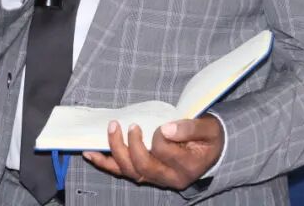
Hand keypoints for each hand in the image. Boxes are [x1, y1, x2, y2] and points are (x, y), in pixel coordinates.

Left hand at [83, 117, 224, 190]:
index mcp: (187, 166)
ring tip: (111, 129)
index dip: (159, 135)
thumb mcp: (208, 128)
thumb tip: (166, 128)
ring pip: (130, 171)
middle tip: (128, 125)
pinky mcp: (146, 175)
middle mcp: (170, 178)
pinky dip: (105, 163)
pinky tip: (91, 154)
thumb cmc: (209, 138)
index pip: (164, 151)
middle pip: (143, 166)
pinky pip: (122, 172)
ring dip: (115, 151)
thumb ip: (189, 128)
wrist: (212, 152)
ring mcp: (156, 179)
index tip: (162, 124)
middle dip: (131, 145)